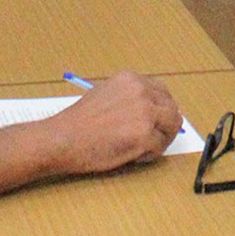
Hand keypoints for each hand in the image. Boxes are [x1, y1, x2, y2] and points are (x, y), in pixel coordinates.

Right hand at [43, 71, 183, 174]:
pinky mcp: (144, 136)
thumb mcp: (105, 93)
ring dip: (161, 139)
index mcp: (132, 80)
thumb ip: (128, 96)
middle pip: (172, 109)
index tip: (158, 121)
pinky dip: (150, 154)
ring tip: (142, 148)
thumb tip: (149, 107)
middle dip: (166, 126)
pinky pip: (160, 147)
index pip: (162, 92)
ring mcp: (145, 113)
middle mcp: (142, 92)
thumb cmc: (79, 122)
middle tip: (156, 139)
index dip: (162, 109)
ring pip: (171, 128)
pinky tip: (134, 155)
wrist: (63, 138)